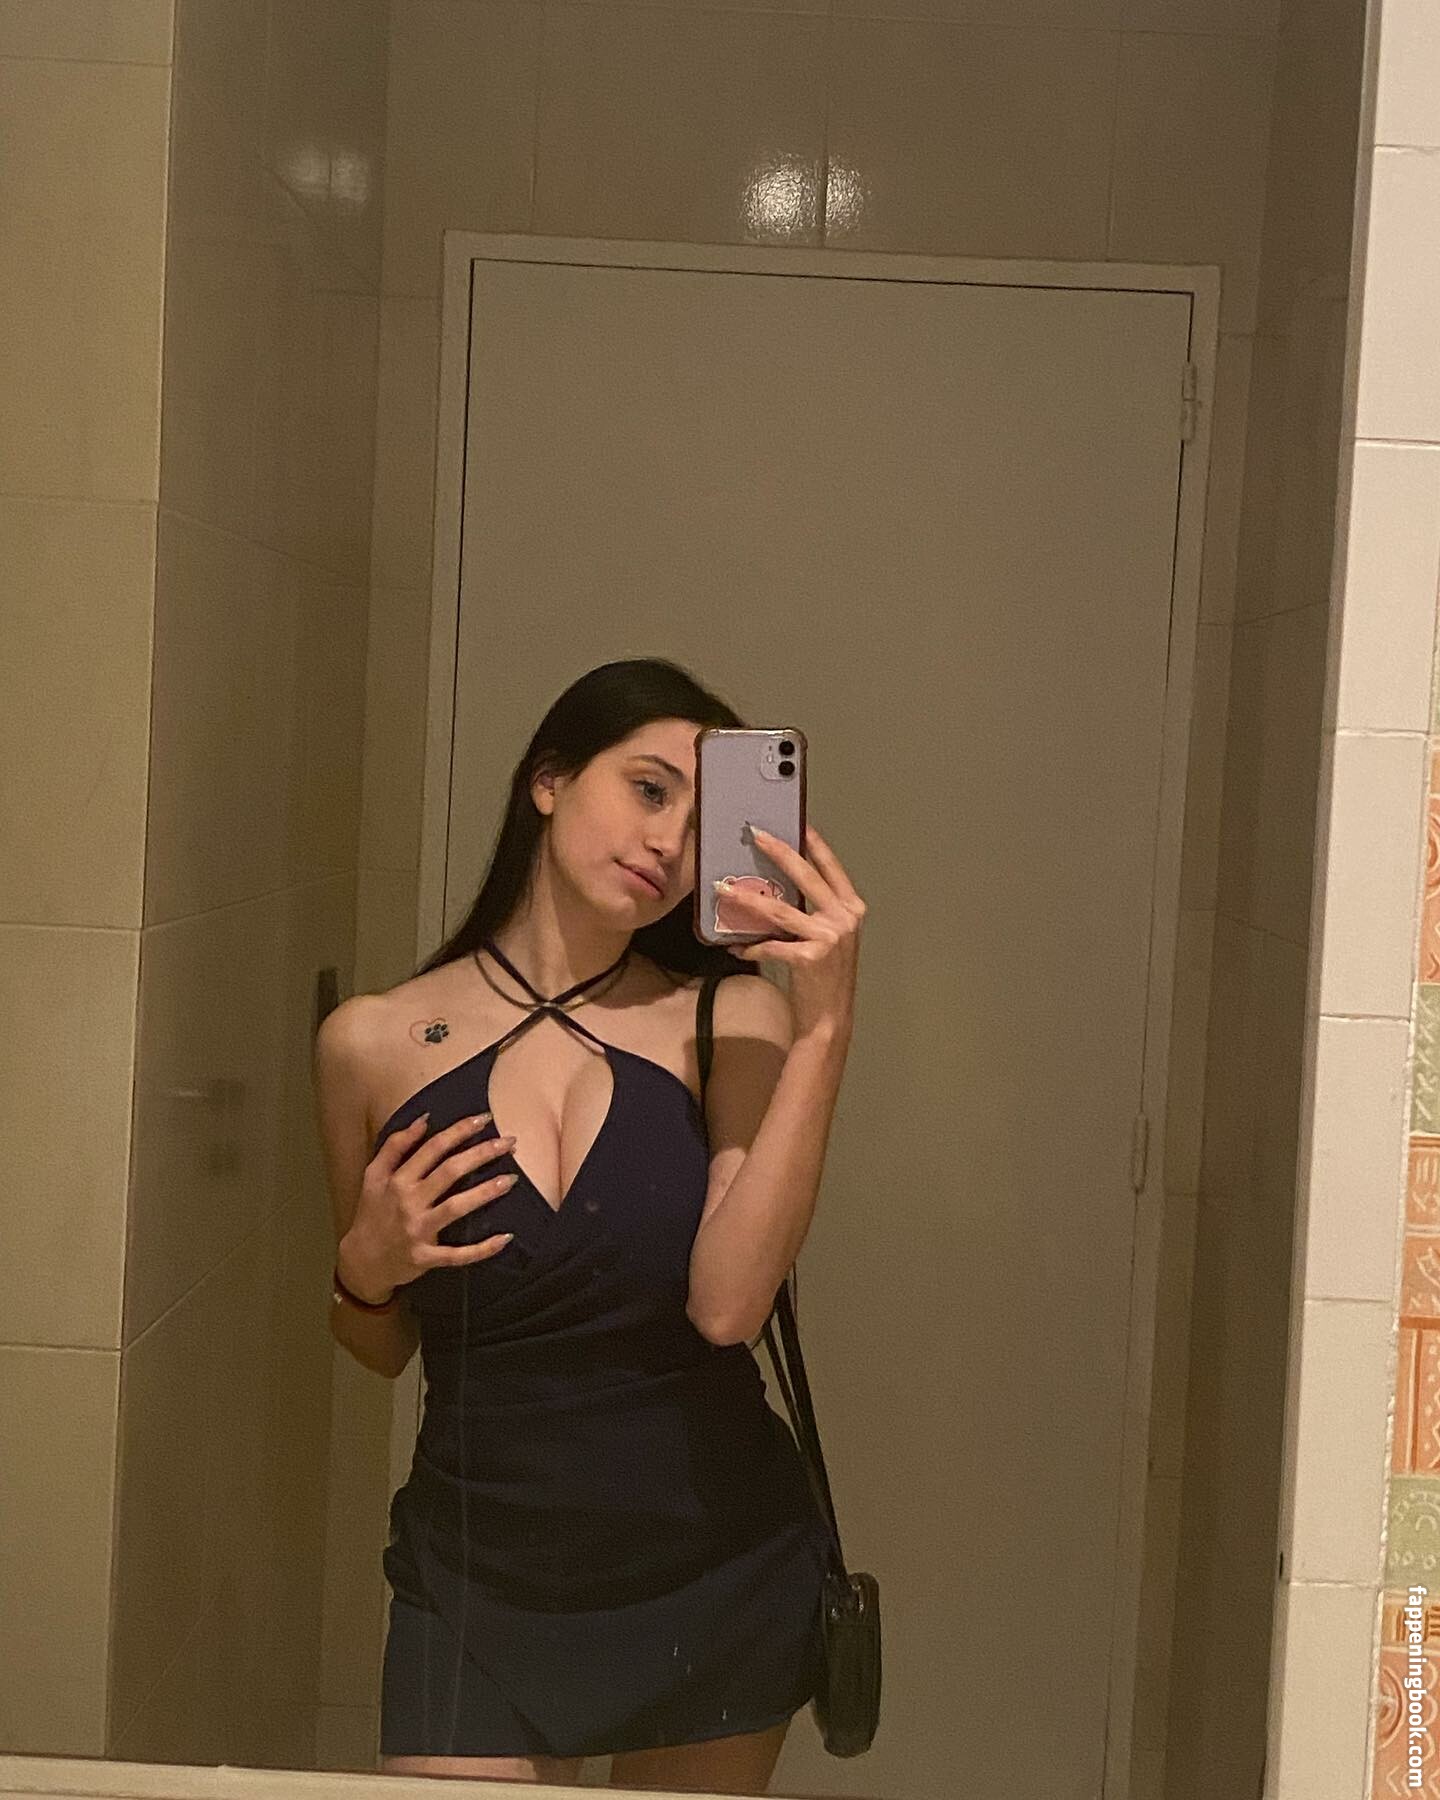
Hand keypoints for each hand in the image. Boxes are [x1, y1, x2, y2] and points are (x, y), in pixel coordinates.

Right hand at [338, 1113, 520, 1300]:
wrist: (360, 1262)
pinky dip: (482, 1249)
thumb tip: (424, 1119)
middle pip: (449, 1172)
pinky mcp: (425, 1257)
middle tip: (509, 1142)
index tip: (484, 1118)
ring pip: (456, 1208)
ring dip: (485, 1193)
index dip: (459, 1131)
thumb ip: (395, 1146)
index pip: (433, 1148)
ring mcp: (417, 1231)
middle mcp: (408, 1202)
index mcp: (397, 1180)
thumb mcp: (373, 1176)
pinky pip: (458, 1254)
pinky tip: (506, 1237)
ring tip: (512, 1180)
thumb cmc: (372, 1213)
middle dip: (481, 1154)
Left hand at [722, 822, 866, 1043]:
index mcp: (852, 909)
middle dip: (778, 851)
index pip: (831, 867)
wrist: (830, 1019)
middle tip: (755, 835)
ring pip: (779, 910)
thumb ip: (814, 912)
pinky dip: (751, 945)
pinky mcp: (810, 957)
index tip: (797, 822)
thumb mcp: (829, 938)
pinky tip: (735, 946)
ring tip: (723, 889)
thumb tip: (777, 887)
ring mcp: (828, 937)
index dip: (814, 842)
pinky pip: (771, 944)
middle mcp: (844, 919)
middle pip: (805, 876)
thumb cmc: (825, 978)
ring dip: (747, 899)